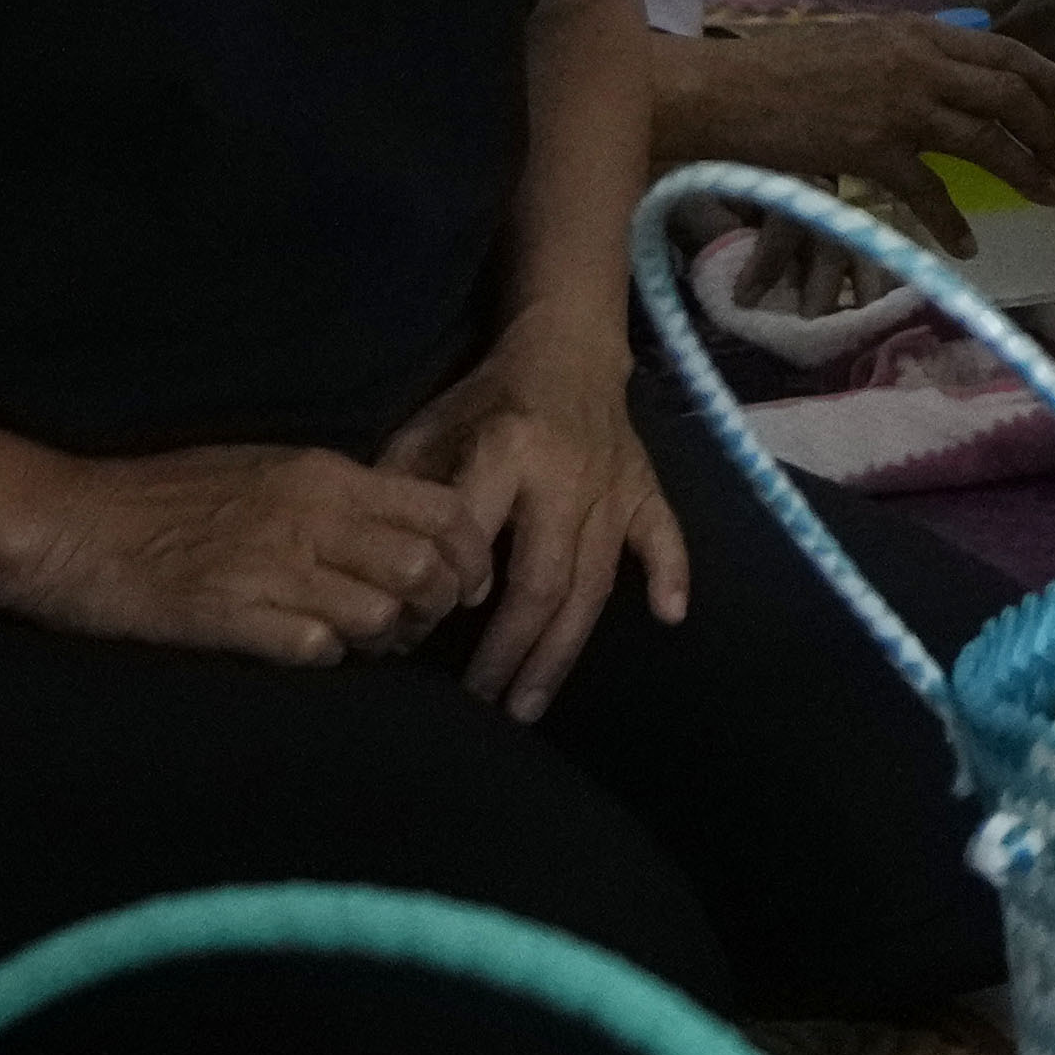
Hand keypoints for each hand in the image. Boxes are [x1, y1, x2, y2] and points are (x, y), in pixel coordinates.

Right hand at [0, 443, 481, 666]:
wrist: (66, 523)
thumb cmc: (161, 495)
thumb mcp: (262, 468)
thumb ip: (333, 493)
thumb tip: (396, 526)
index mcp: (322, 474)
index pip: (442, 509)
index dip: (469, 555)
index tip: (464, 586)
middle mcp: (308, 516)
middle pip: (424, 569)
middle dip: (435, 608)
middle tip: (413, 627)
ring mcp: (269, 567)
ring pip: (379, 613)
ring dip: (381, 640)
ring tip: (362, 646)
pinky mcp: (228, 617)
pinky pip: (315, 648)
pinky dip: (325, 657)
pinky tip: (306, 652)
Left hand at [380, 349, 686, 718]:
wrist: (566, 349)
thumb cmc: (485, 398)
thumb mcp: (426, 428)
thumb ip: (403, 493)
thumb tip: (384, 572)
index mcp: (506, 453)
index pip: (475, 541)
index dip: (447, 594)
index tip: (422, 635)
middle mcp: (565, 477)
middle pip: (541, 582)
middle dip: (510, 652)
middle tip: (482, 706)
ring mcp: (613, 488)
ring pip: (594, 582)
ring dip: (562, 650)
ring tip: (530, 703)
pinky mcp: (646, 489)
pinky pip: (664, 537)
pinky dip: (670, 575)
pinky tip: (667, 618)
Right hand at [649, 13, 1054, 220]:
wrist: (728, 90)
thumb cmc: (784, 67)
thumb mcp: (860, 42)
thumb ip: (907, 57)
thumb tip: (948, 80)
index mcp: (918, 33)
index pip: (1005, 52)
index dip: (1049, 77)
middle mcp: (920, 64)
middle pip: (1009, 96)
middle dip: (1048, 132)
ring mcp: (900, 107)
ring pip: (986, 141)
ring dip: (1025, 172)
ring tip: (1048, 197)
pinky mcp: (874, 150)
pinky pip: (931, 193)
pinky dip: (952, 223)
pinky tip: (966, 245)